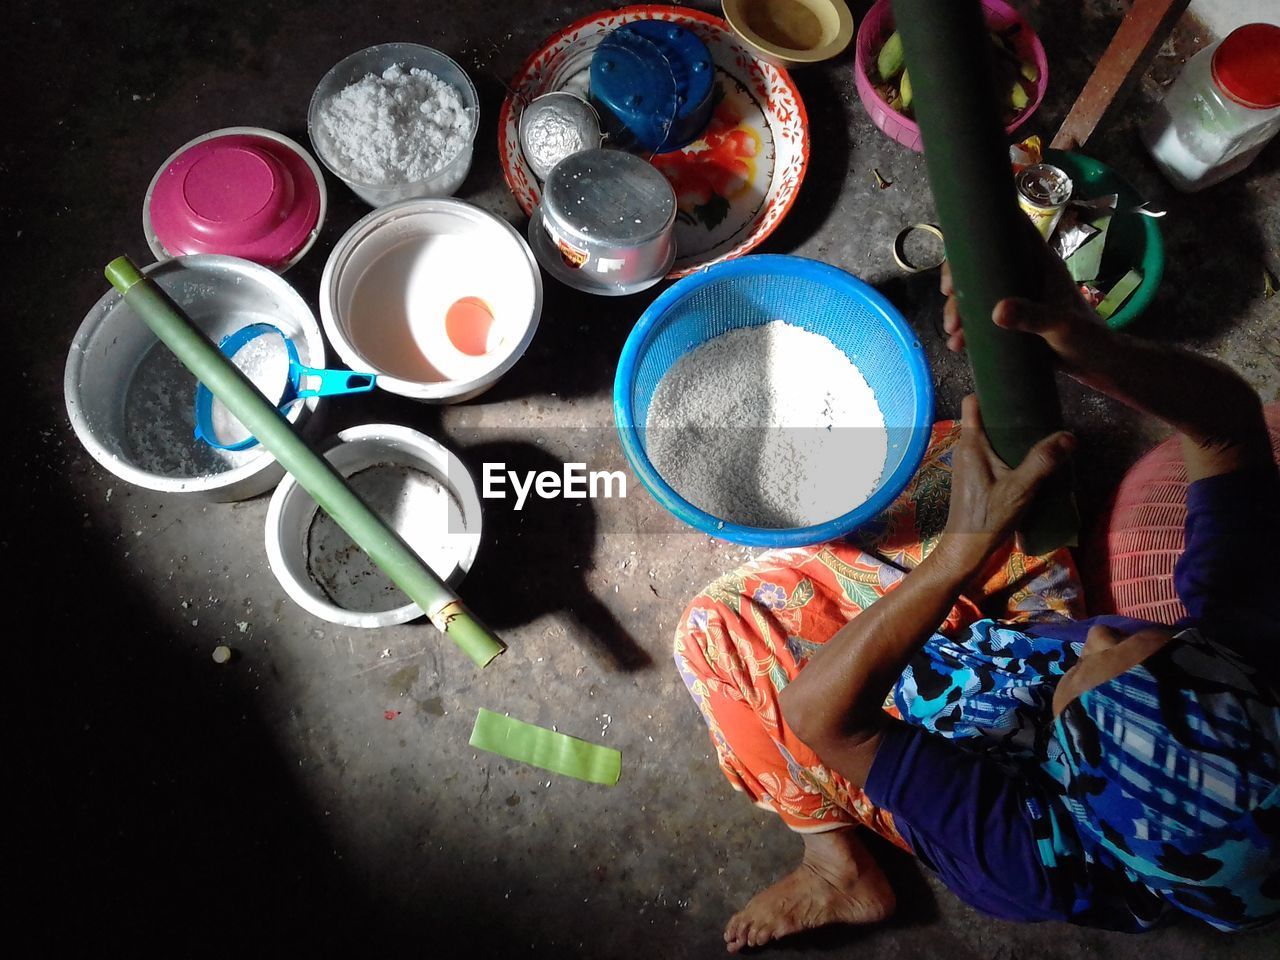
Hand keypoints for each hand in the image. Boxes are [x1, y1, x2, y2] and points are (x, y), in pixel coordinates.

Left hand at [936, 394, 1075, 573]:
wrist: (967, 549)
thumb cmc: (988, 517)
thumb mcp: (1020, 488)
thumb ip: (1043, 461)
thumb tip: (1069, 436)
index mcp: (971, 444)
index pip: (972, 402)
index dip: (990, 390)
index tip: (1015, 385)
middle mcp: (966, 449)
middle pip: (984, 417)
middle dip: (1008, 411)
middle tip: (1037, 408)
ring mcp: (968, 464)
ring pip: (989, 436)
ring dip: (1009, 433)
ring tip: (1037, 430)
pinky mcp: (974, 477)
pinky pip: (991, 452)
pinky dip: (1007, 449)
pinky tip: (1028, 456)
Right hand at [940, 222, 1102, 367]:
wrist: (1098, 365)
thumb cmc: (1087, 338)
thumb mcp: (1060, 326)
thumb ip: (1032, 316)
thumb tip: (996, 310)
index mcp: (1040, 263)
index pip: (1011, 231)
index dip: (981, 231)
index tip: (956, 247)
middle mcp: (1026, 275)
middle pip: (983, 264)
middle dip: (959, 279)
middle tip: (948, 297)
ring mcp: (1018, 297)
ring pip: (978, 293)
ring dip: (959, 310)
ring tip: (953, 335)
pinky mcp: (1013, 319)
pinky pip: (982, 317)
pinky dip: (967, 328)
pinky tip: (959, 345)